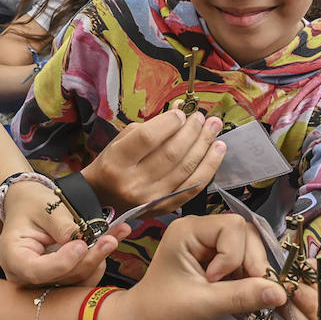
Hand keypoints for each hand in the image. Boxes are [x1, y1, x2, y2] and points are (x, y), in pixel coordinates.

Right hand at [0, 179, 126, 286]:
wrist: (28, 206)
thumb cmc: (32, 204)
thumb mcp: (45, 207)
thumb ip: (63, 225)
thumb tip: (83, 241)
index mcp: (12, 257)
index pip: (35, 271)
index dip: (61, 263)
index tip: (81, 245)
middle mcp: (24, 277)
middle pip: (60, 277)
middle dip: (88, 259)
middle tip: (110, 240)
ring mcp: (43, 281)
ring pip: (76, 280)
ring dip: (99, 259)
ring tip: (116, 235)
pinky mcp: (60, 280)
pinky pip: (83, 278)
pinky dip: (99, 260)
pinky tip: (113, 240)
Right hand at [79, 109, 224, 214]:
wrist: (102, 199)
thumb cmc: (112, 164)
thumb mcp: (120, 141)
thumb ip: (151, 127)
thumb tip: (180, 111)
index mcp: (116, 162)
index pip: (148, 138)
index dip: (169, 122)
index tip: (181, 112)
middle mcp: (133, 183)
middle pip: (171, 153)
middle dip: (192, 131)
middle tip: (201, 117)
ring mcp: (151, 198)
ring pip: (186, 168)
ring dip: (205, 144)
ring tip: (214, 127)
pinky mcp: (165, 207)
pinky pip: (193, 186)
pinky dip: (209, 166)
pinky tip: (218, 149)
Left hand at [110, 215, 288, 319]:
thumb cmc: (162, 313)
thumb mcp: (203, 305)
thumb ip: (242, 296)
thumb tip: (280, 293)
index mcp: (188, 231)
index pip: (233, 226)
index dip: (235, 255)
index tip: (216, 282)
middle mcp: (199, 230)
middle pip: (245, 234)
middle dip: (249, 264)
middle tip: (240, 292)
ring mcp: (207, 243)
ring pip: (248, 247)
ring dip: (250, 273)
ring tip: (236, 296)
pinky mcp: (213, 258)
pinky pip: (242, 260)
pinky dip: (246, 278)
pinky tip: (237, 295)